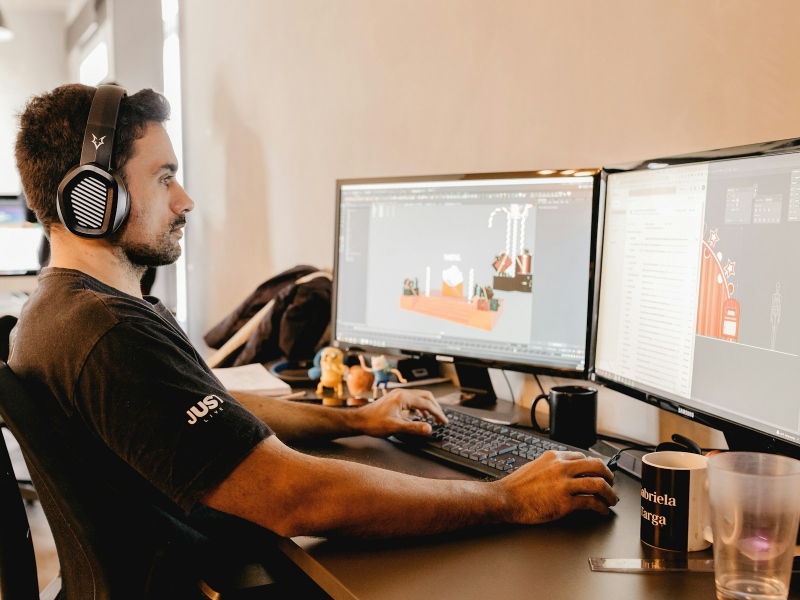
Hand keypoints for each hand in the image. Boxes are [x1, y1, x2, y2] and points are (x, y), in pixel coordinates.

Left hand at [354, 389, 447, 437]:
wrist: (358, 420)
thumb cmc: (373, 423)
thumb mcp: (394, 427)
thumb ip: (413, 427)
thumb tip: (429, 428)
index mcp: (403, 398)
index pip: (427, 404)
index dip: (437, 413)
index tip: (444, 421)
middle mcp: (402, 393)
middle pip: (426, 397)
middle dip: (435, 408)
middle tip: (442, 419)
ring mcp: (398, 395)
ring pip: (420, 397)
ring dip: (428, 407)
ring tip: (434, 418)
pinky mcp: (395, 399)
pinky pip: (413, 400)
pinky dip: (420, 407)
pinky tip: (420, 416)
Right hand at [496, 451, 616, 522]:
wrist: (505, 498)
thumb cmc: (516, 486)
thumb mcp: (535, 466)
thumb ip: (551, 466)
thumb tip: (565, 472)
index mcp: (554, 457)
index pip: (582, 457)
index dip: (593, 466)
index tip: (597, 473)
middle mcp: (561, 467)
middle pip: (596, 466)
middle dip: (608, 475)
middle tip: (611, 483)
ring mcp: (564, 484)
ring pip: (598, 484)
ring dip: (609, 493)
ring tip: (611, 499)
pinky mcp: (565, 502)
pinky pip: (591, 503)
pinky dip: (601, 507)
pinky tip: (601, 510)